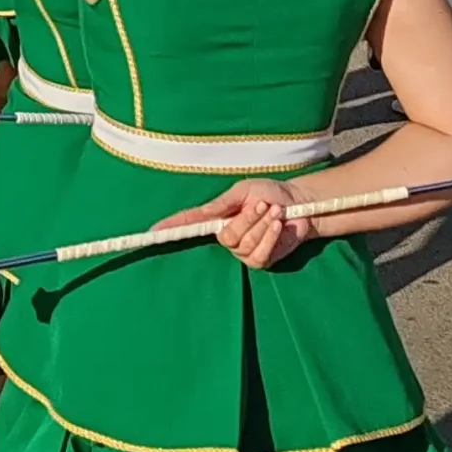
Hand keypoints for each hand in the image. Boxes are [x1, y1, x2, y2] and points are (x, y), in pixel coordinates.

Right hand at [159, 178, 307, 268]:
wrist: (299, 205)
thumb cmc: (270, 193)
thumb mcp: (243, 191)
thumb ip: (222, 203)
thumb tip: (202, 213)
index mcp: (219, 217)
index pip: (190, 225)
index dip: (171, 228)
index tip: (152, 232)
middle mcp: (227, 236)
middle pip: (225, 236)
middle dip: (247, 219)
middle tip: (262, 204)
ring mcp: (243, 251)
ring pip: (244, 245)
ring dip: (262, 225)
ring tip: (274, 212)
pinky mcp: (261, 260)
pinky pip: (259, 255)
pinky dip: (270, 237)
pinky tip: (278, 226)